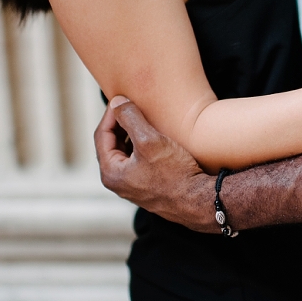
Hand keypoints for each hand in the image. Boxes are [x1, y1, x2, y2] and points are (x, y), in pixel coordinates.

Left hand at [94, 96, 214, 231]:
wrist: (199, 202)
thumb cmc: (175, 174)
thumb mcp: (150, 140)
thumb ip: (130, 118)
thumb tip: (116, 102)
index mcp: (111, 173)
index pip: (102, 135)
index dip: (111, 114)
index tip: (123, 99)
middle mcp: (118, 183)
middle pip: (112, 144)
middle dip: (121, 124)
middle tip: (134, 107)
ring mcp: (133, 187)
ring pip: (126, 153)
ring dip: (133, 135)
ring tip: (146, 120)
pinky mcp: (148, 188)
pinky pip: (138, 162)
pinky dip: (142, 147)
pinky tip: (157, 140)